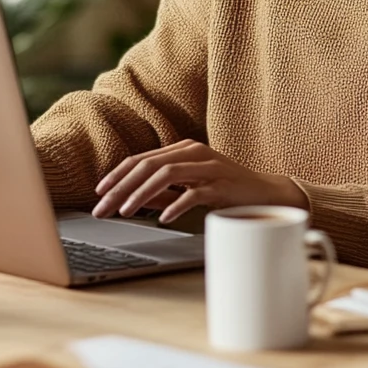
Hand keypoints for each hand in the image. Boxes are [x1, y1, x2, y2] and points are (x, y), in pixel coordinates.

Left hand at [92, 139, 308, 223]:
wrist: (268, 194)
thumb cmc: (227, 191)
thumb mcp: (191, 187)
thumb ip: (165, 190)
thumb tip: (134, 199)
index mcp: (184, 149)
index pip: (143, 158)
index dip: (118, 174)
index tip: (99, 191)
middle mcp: (195, 152)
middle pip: (149, 165)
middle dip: (121, 186)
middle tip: (102, 207)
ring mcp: (209, 167)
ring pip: (166, 174)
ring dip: (141, 193)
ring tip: (126, 211)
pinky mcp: (223, 185)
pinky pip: (195, 193)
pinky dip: (176, 204)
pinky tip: (163, 218)